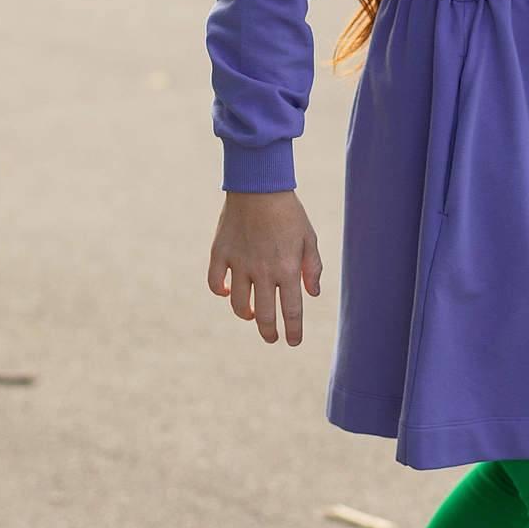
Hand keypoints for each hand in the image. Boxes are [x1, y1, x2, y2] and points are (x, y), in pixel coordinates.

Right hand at [209, 189, 322, 344]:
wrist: (258, 185)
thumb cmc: (289, 212)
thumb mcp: (309, 238)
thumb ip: (312, 268)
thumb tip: (312, 294)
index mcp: (287, 269)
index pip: (291, 312)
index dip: (293, 331)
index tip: (293, 341)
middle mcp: (263, 272)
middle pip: (265, 315)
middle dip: (270, 332)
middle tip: (272, 338)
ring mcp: (239, 264)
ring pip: (239, 305)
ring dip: (247, 315)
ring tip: (253, 315)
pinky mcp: (220, 253)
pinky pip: (216, 283)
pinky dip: (221, 292)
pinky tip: (229, 291)